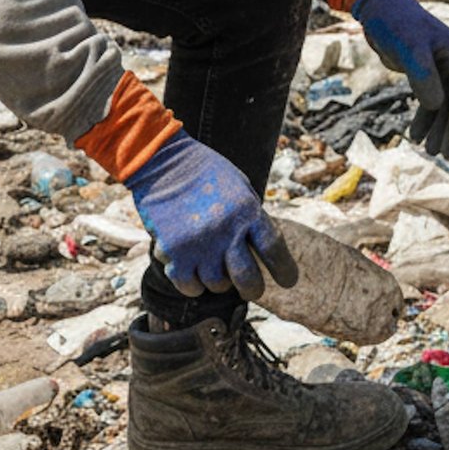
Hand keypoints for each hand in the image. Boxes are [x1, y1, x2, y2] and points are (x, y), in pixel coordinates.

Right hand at [124, 133, 298, 296]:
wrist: (160, 161)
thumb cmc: (204, 172)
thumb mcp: (239, 187)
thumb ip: (252, 217)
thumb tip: (264, 250)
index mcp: (247, 210)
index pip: (274, 250)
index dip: (285, 271)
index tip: (287, 281)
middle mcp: (225, 230)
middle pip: (248, 279)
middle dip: (253, 288)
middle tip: (251, 288)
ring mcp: (199, 243)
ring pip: (218, 285)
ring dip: (218, 281)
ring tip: (213, 266)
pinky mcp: (173, 252)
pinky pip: (189, 286)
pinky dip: (193, 284)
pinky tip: (193, 273)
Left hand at [353, 0, 448, 158]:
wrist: (378, 8)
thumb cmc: (394, 23)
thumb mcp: (408, 47)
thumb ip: (423, 75)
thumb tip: (436, 105)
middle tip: (445, 156)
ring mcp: (440, 68)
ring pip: (446, 104)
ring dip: (439, 128)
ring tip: (430, 152)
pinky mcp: (425, 73)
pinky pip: (431, 100)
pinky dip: (425, 118)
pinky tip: (415, 135)